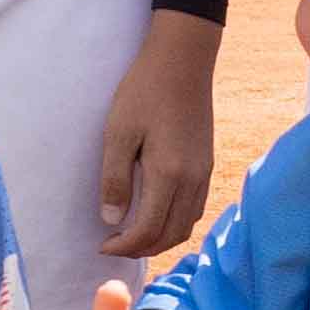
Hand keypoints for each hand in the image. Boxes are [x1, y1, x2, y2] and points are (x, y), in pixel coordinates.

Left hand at [96, 12, 225, 262]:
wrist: (183, 60)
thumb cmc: (145, 91)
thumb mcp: (118, 132)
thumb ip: (115, 178)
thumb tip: (111, 219)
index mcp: (168, 174)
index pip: (148, 230)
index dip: (124, 245)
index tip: (102, 244)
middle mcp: (192, 180)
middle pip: (171, 235)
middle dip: (142, 249)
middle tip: (115, 244)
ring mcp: (204, 172)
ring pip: (187, 225)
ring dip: (161, 238)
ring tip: (134, 234)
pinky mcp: (207, 163)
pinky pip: (195, 208)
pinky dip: (176, 222)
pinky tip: (158, 213)